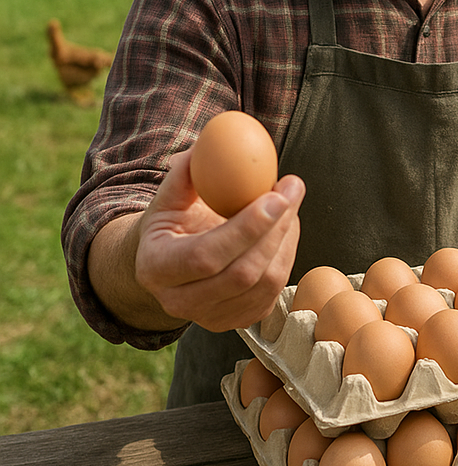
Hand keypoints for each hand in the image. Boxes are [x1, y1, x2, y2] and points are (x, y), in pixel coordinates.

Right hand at [134, 148, 304, 331]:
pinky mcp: (241, 320)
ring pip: (266, 282)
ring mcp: (212, 318)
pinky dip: (288, 252)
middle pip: (243, 273)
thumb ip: (184, 174)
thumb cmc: (172, 223)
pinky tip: (286, 224)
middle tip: (293, 188)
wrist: (170, 267)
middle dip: (276, 228)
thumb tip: (207, 145)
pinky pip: (276, 289)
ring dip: (288, 237)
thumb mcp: (167, 198)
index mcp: (156, 269)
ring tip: (290, 200)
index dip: (246, 228)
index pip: (207, 256)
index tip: (276, 195)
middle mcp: (180, 303)